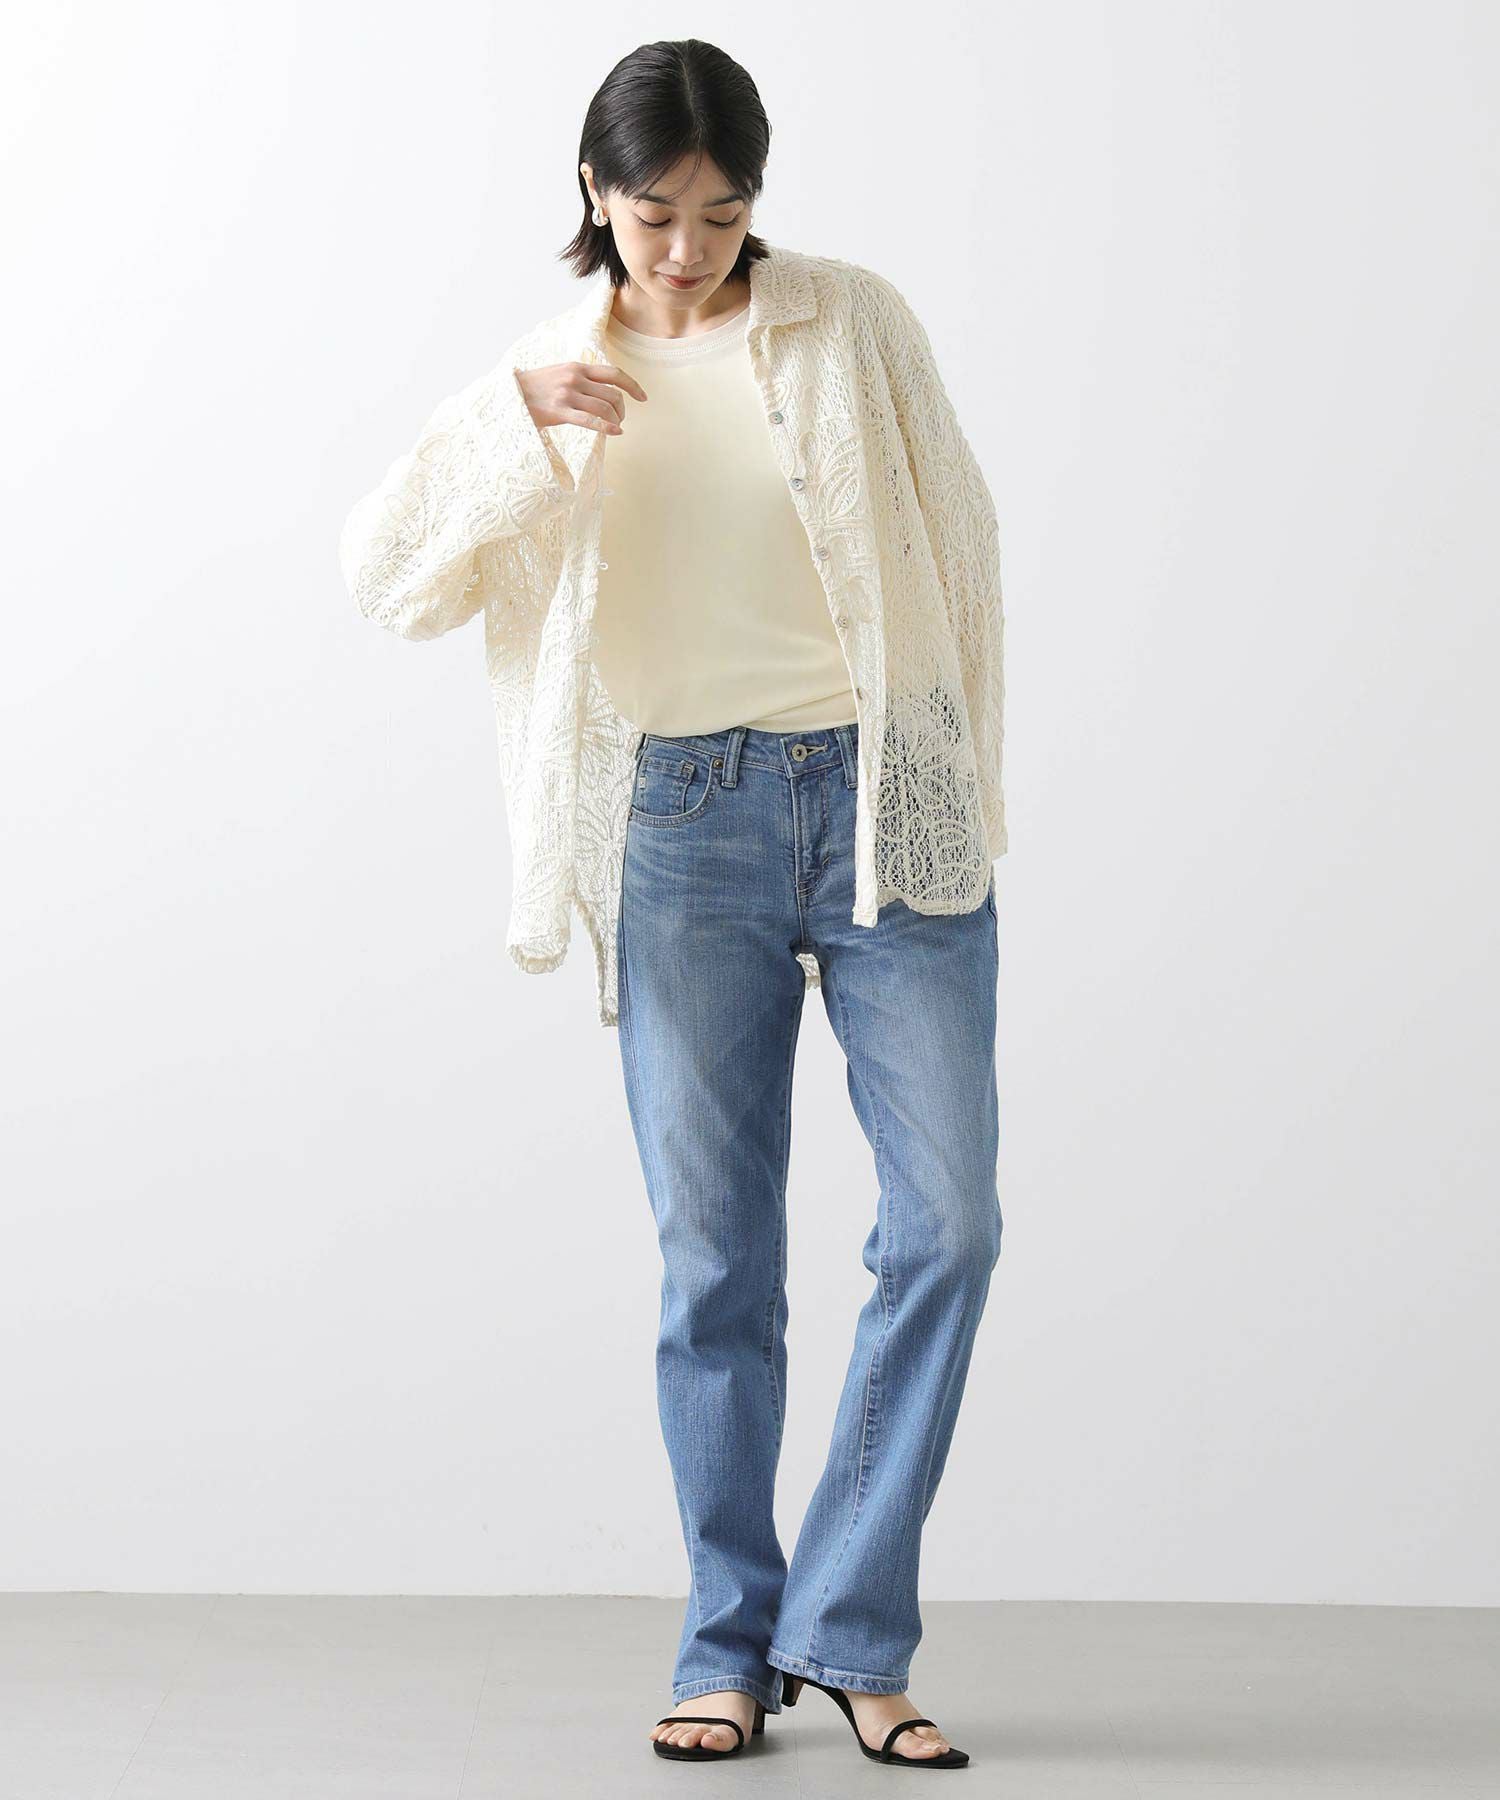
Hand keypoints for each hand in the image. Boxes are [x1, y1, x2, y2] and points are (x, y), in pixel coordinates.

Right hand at [516, 361, 646, 435]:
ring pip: (605, 407)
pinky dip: (607, 428)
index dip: (632, 385)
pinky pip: (590, 421)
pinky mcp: (560, 411)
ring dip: (615, 420)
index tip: (643, 398)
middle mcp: (575, 378)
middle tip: (620, 419)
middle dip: (622, 409)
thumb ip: (579, 379)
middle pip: (613, 393)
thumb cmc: (533, 388)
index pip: (613, 373)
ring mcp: (568, 394)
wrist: (507, 394)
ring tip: (615, 427)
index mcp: (577, 367)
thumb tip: (601, 390)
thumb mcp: (558, 374)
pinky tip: (616, 433)